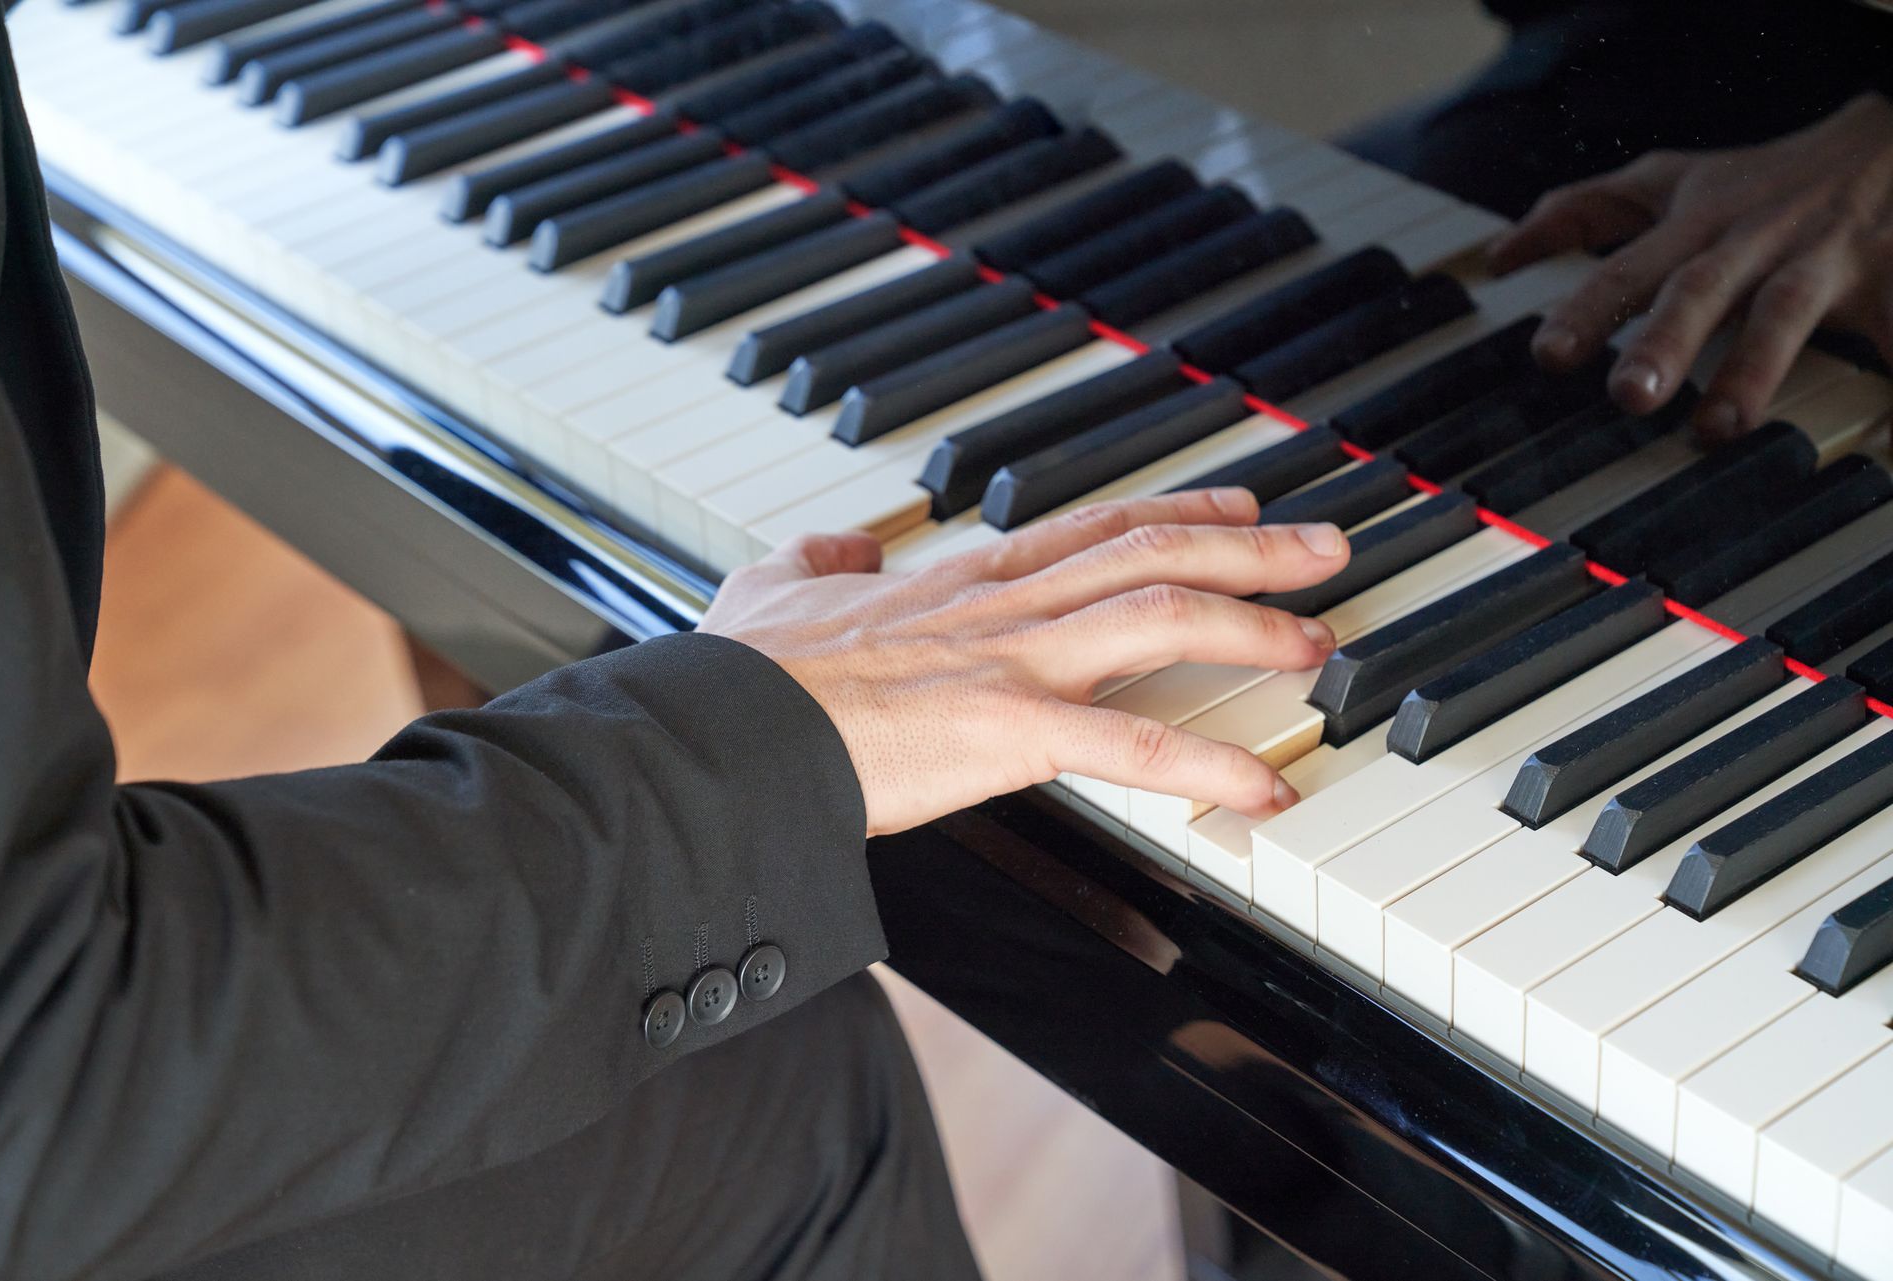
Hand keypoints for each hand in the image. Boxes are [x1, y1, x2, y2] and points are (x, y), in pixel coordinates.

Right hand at [699, 490, 1349, 835]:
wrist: (727, 733)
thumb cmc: (746, 679)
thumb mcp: (770, 590)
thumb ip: (818, 562)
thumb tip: (841, 546)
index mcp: (959, 580)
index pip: (1092, 527)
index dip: (1176, 514)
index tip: (1239, 509)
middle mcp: (1003, 606)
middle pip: (1151, 552)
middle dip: (1252, 549)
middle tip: (1328, 550)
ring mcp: (1012, 662)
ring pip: (1161, 618)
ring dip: (1254, 623)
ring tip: (1320, 640)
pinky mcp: (1008, 731)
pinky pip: (1133, 747)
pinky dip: (1210, 767)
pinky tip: (1265, 787)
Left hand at [1488, 92, 1892, 440]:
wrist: (1892, 140)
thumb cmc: (1764, 178)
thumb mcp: (1670, 180)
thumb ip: (1582, 214)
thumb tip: (1498, 257)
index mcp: (1697, 222)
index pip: (1629, 268)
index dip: (1588, 309)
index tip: (1549, 356)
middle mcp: (1753, 240)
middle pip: (1703, 288)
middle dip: (1665, 340)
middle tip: (1629, 396)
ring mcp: (1822, 258)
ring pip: (1786, 310)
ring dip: (1753, 367)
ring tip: (1720, 427)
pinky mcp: (1891, 276)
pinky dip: (1889, 362)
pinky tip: (1884, 418)